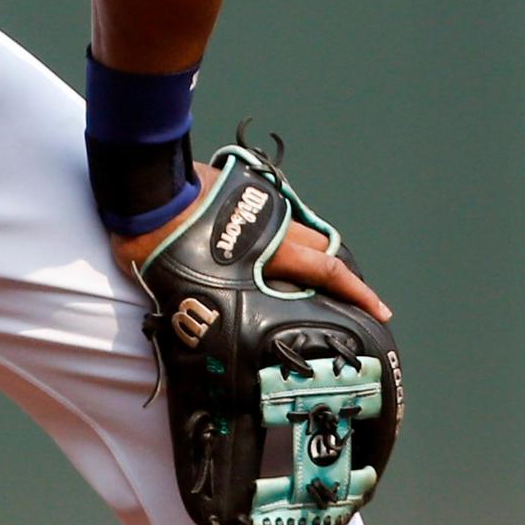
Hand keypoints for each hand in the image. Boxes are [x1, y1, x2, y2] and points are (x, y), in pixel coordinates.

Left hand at [114, 161, 390, 321]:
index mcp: (269, 249)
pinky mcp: (242, 193)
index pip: (327, 273)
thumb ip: (217, 307)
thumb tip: (222, 336)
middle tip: (351, 299)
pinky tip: (267, 252)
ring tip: (309, 280)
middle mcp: (273, 226)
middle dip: (342, 276)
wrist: (143, 188)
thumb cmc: (161, 242)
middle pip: (324, 250)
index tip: (381, 311)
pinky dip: (280, 239)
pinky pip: (273, 219)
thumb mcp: (191, 289)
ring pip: (300, 232)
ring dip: (310, 256)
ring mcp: (258, 206)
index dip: (358, 293)